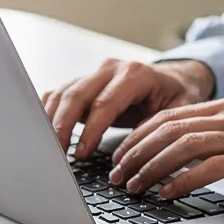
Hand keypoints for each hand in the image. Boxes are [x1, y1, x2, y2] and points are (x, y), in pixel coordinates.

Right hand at [42, 58, 215, 161]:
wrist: (174, 76)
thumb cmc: (178, 93)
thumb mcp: (180, 109)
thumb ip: (160, 125)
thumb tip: (138, 149)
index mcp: (135, 74)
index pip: (105, 103)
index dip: (91, 130)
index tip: (82, 153)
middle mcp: (110, 69)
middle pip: (77, 95)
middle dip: (63, 126)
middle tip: (56, 153)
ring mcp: (95, 73)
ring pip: (63, 93)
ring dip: (51, 120)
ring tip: (48, 148)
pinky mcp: (85, 82)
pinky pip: (60, 94)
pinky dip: (49, 112)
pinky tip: (43, 131)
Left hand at [107, 100, 223, 199]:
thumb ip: (222, 140)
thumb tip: (186, 160)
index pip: (168, 117)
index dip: (138, 136)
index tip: (119, 155)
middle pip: (167, 129)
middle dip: (135, 153)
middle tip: (116, 175)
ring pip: (182, 146)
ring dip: (151, 167)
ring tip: (134, 186)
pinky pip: (208, 167)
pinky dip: (182, 180)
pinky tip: (167, 194)